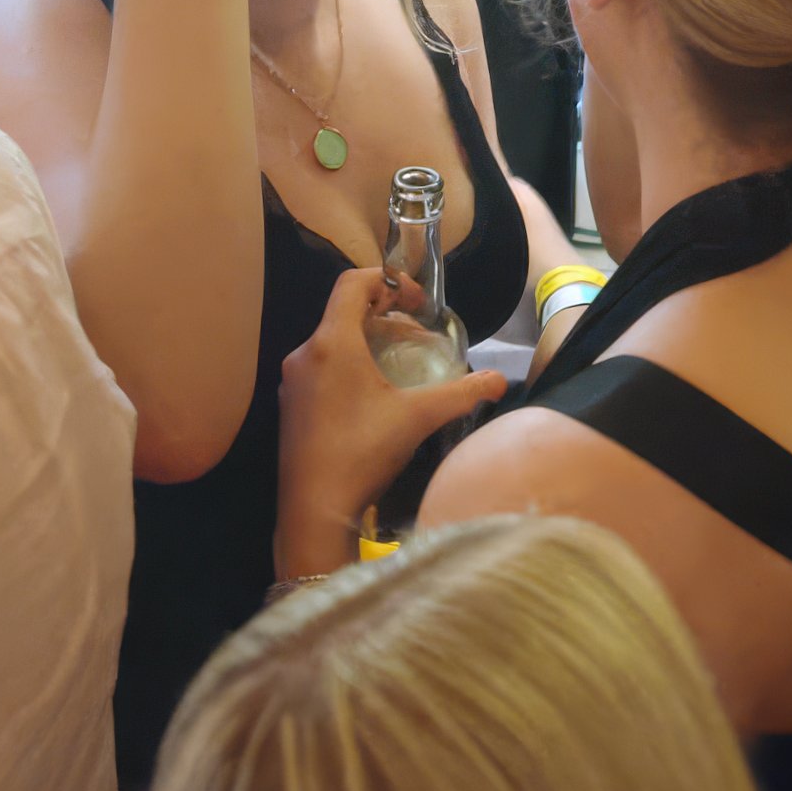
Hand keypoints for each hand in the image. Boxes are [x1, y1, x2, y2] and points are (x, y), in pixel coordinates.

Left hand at [272, 267, 508, 578]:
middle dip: (385, 317)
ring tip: (400, 367)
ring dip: (368, 343)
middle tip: (418, 337)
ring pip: (333, 343)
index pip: (353, 283)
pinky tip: (374, 399)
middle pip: (344, 313)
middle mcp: (305, 354)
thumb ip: (463, 393)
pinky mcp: (290, 408)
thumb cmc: (362, 452)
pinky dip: (350, 368)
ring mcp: (293, 383)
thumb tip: (500, 381)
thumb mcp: (419, 417)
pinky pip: (322, 370)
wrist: (312, 510)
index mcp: (332, 343)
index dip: (388, 280)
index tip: (417, 301)